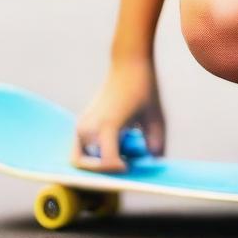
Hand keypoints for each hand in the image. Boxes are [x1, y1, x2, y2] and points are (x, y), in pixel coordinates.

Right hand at [71, 56, 164, 172]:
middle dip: (105, 174)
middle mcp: (89, 127)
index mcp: (108, 125)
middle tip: (125, 167)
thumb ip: (156, 147)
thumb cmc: (144, 89)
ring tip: (120, 157)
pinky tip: (115, 148)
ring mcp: (81, 125)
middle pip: (89, 166)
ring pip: (81, 160)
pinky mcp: (80, 124)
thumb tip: (151, 168)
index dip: (120, 172)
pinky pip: (81, 151)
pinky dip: (93, 157)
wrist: (128, 64)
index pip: (108, 162)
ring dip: (97, 165)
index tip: (131, 168)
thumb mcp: (157, 119)